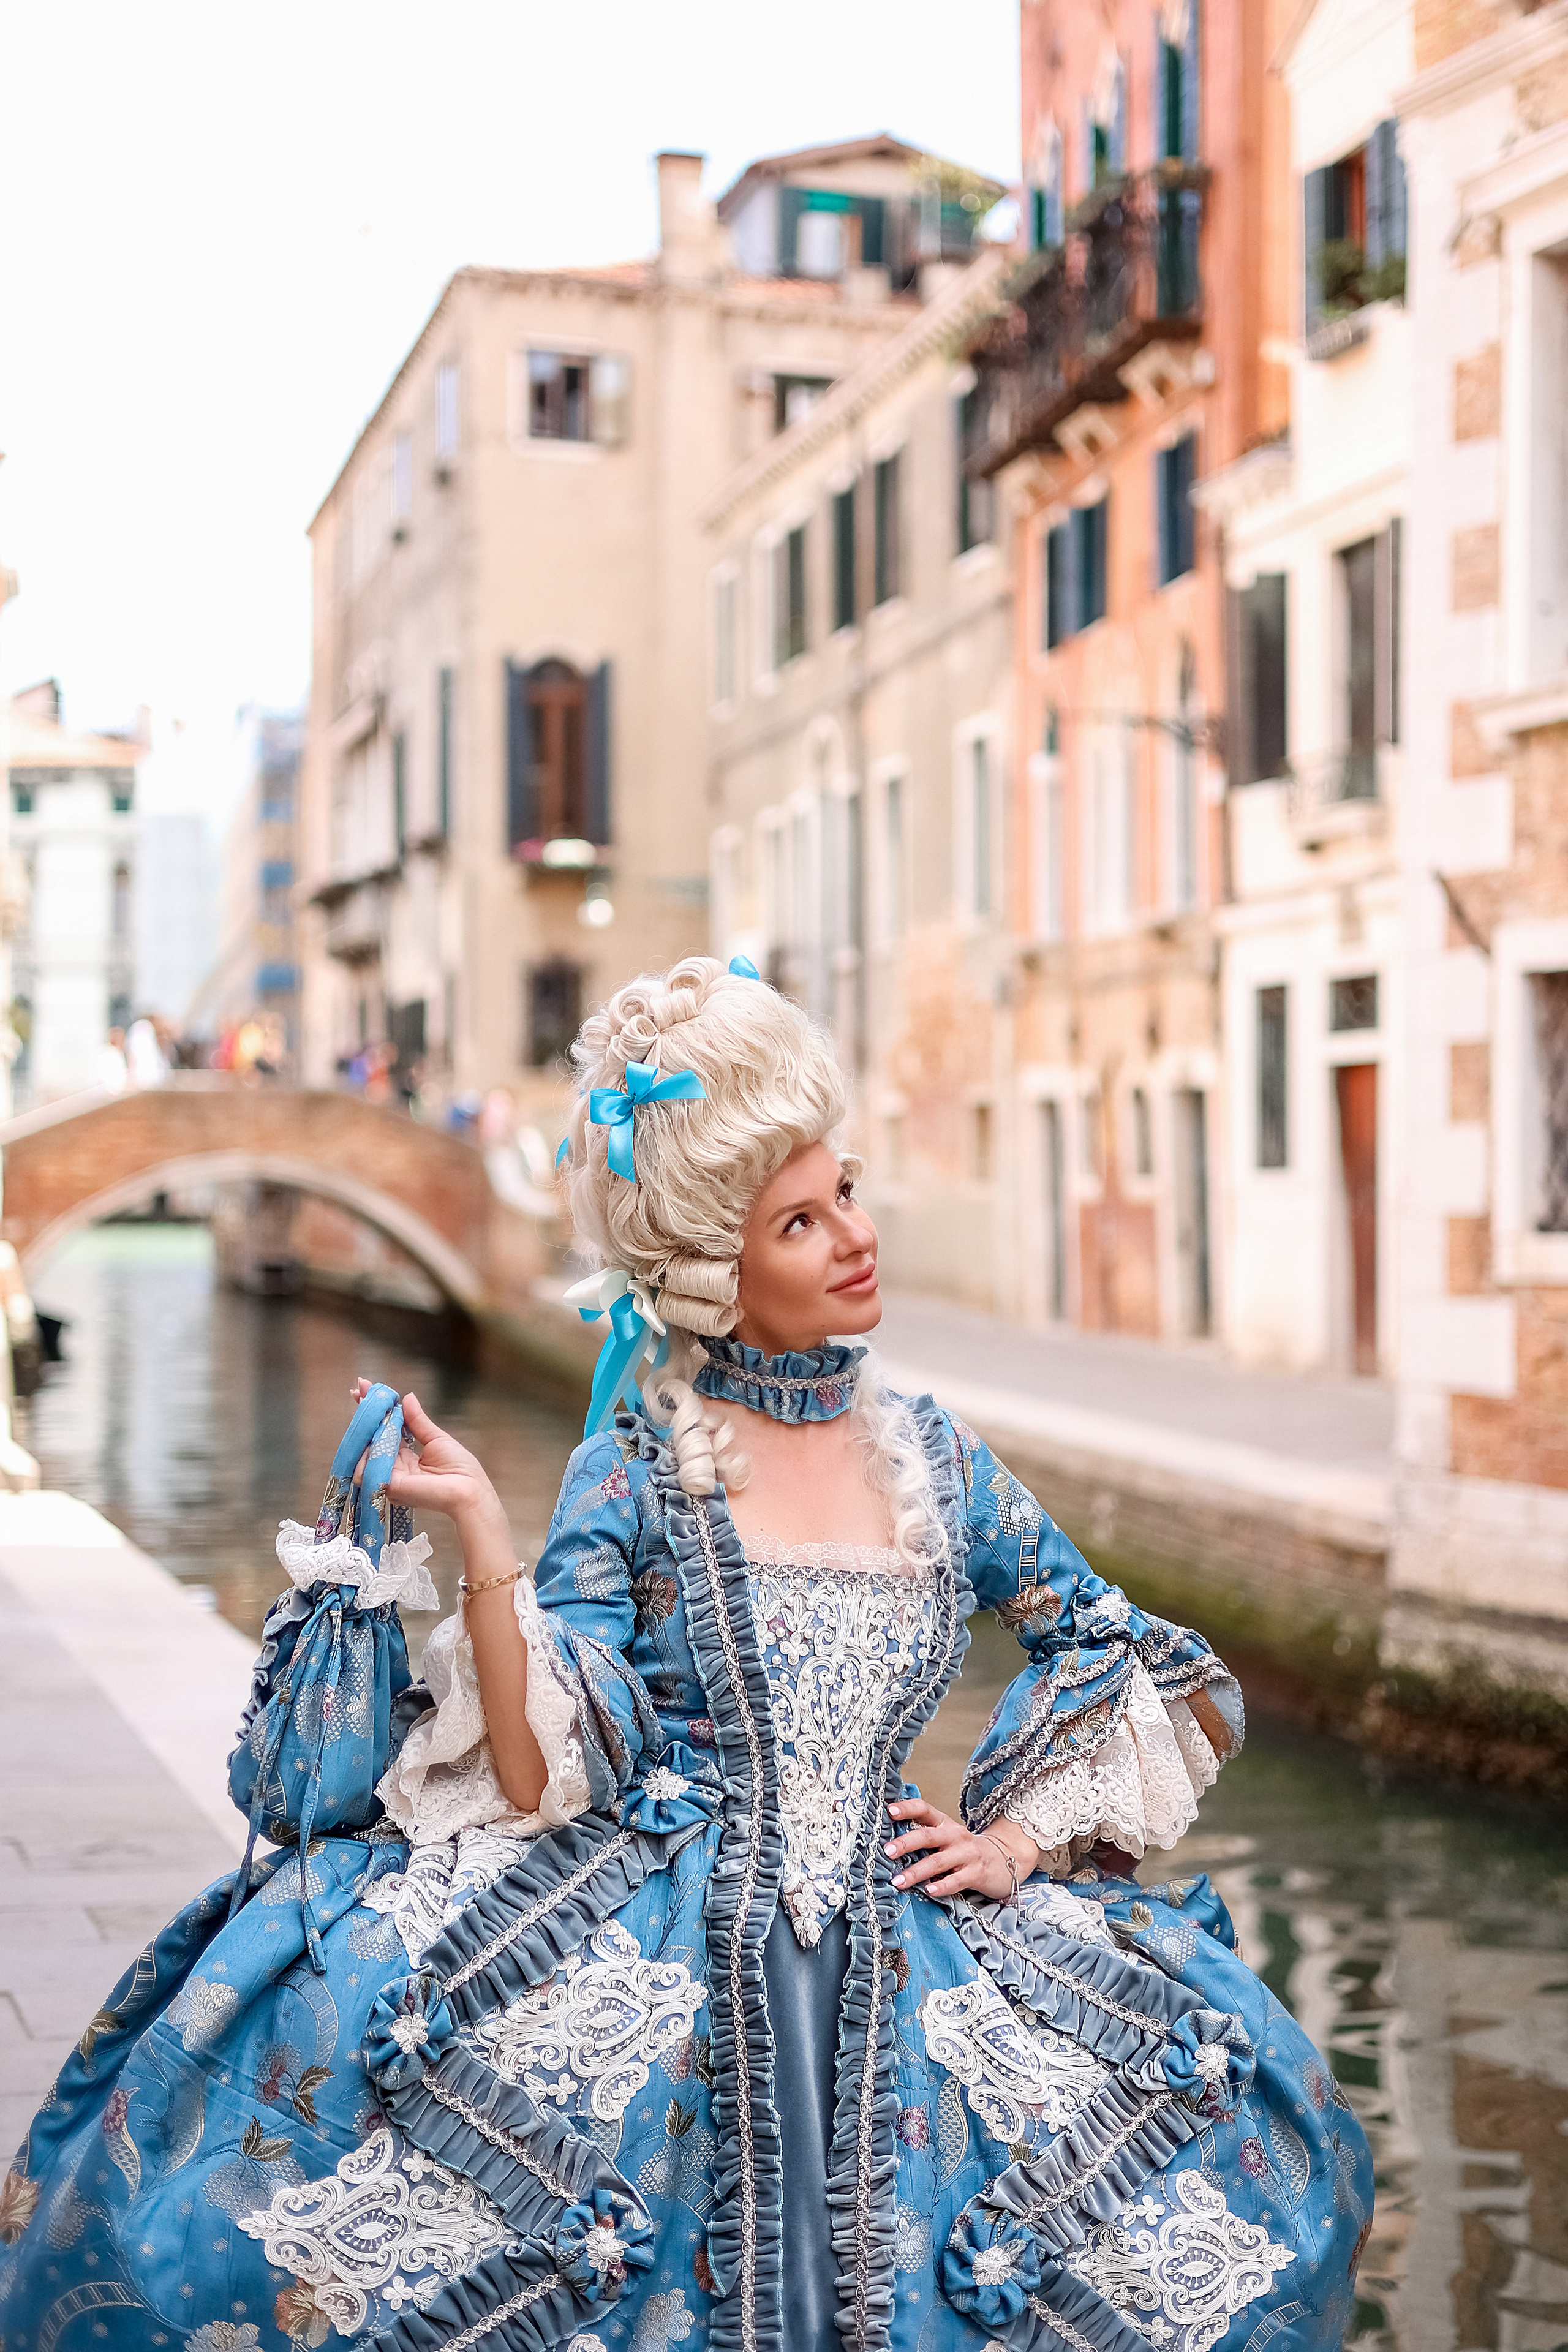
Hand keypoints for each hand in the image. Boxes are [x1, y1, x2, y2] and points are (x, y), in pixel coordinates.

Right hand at [348, 1380, 505, 1536]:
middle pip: (373, 1438)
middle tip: (358, 1389)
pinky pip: (367, 1467)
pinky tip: (368, 1427)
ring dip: (364, 1425)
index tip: (364, 1389)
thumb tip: (407, 1397)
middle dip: (365, 1413)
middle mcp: (393, 1466)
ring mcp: (389, 1475)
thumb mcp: (436, 1438)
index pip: (385, 1431)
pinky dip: (365, 1449)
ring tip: (365, 1402)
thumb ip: (418, 1420)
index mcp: (405, 1457)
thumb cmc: (460, 1469)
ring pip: (366, 1450)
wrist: (469, 1491)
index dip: (376, 1412)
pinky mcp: (388, 1484)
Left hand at [884, 1798, 1038, 1901]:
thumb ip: (925, 1837)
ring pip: (938, 1861)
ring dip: (916, 1871)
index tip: (889, 1811)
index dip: (907, 1808)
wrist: (1005, 1860)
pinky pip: (957, 1880)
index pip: (925, 1809)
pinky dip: (942, 1885)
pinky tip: (929, 1890)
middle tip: (887, 1851)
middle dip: (906, 1843)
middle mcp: (955, 1835)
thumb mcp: (948, 1837)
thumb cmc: (966, 1851)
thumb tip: (890, 1842)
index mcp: (945, 1824)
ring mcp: (967, 1854)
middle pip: (928, 1836)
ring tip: (898, 1881)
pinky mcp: (976, 1873)